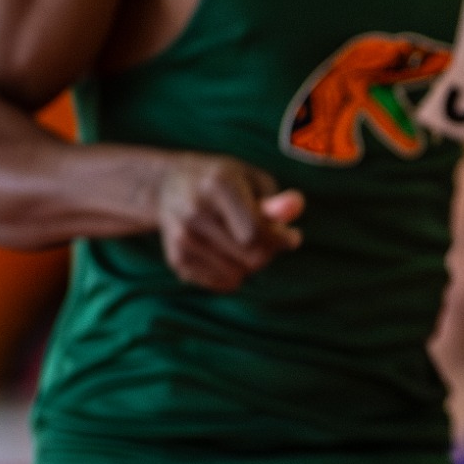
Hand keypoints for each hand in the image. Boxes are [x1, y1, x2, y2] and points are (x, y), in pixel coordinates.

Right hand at [155, 154, 303, 291]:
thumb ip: (276, 200)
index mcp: (219, 185)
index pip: (255, 231)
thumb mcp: (252, 179)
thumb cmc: (222, 181)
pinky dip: (233, 274)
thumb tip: (296, 208)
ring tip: (244, 242)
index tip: (292, 237)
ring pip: (237, 275)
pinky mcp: (177, 260)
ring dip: (251, 264)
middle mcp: (195, 212)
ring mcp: (182, 238)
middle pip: (251, 257)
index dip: (280, 239)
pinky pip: (221, 284)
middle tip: (267, 237)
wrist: (167, 186)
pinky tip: (226, 251)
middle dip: (269, 251)